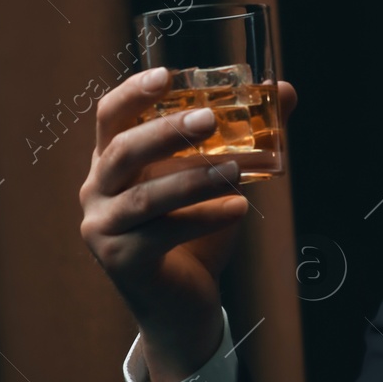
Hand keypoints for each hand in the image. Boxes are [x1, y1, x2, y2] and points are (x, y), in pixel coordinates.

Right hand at [78, 67, 297, 381]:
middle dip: (167, 131)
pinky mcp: (123, 262)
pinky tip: (238, 209)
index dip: (134, 93)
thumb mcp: (217, 180)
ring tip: (235, 170)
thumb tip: (286, 92)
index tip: (168, 75)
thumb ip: (244, 137)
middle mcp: (96, 191)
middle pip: (123, 151)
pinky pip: (164, 234)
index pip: (110, 117)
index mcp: (112, 163)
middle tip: (210, 119)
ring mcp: (103, 229)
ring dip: (193, 179)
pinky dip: (205, 218)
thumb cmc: (195, 233)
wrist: (182, 306)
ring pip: (146, 198)